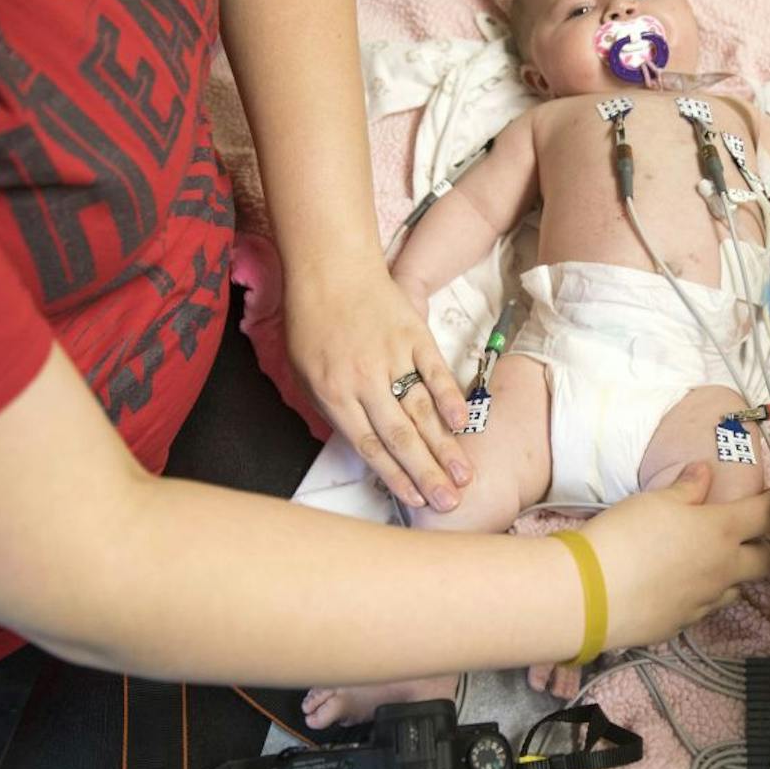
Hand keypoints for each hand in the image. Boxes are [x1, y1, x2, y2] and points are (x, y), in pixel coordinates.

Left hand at [285, 262, 471, 510]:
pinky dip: (450, 397)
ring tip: (464, 475)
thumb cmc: (313, 322)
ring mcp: (392, 356)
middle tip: (448, 502)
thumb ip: (334, 411)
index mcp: (334, 394)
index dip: (395, 477)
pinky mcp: (414, 334)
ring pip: (421, 410)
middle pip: (400, 436)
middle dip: (426, 474)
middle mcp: (364, 380)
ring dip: (444, 446)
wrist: (330, 267)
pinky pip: (435, 371)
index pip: (369, 446)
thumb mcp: (305, 373)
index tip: (415, 501)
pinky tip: (463, 423)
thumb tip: (364, 446)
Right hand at [581, 462, 769, 647]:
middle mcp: (724, 569)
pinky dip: (702, 595)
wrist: (593, 594)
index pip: (767, 516)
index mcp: (722, 531)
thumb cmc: (627, 535)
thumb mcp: (656, 500)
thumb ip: (687, 487)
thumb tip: (704, 472)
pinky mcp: (684, 624)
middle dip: (762, 547)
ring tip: (708, 563)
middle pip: (765, 561)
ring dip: (732, 574)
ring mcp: (706, 601)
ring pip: (737, 588)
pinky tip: (678, 587)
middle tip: (745, 537)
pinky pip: (705, 607)